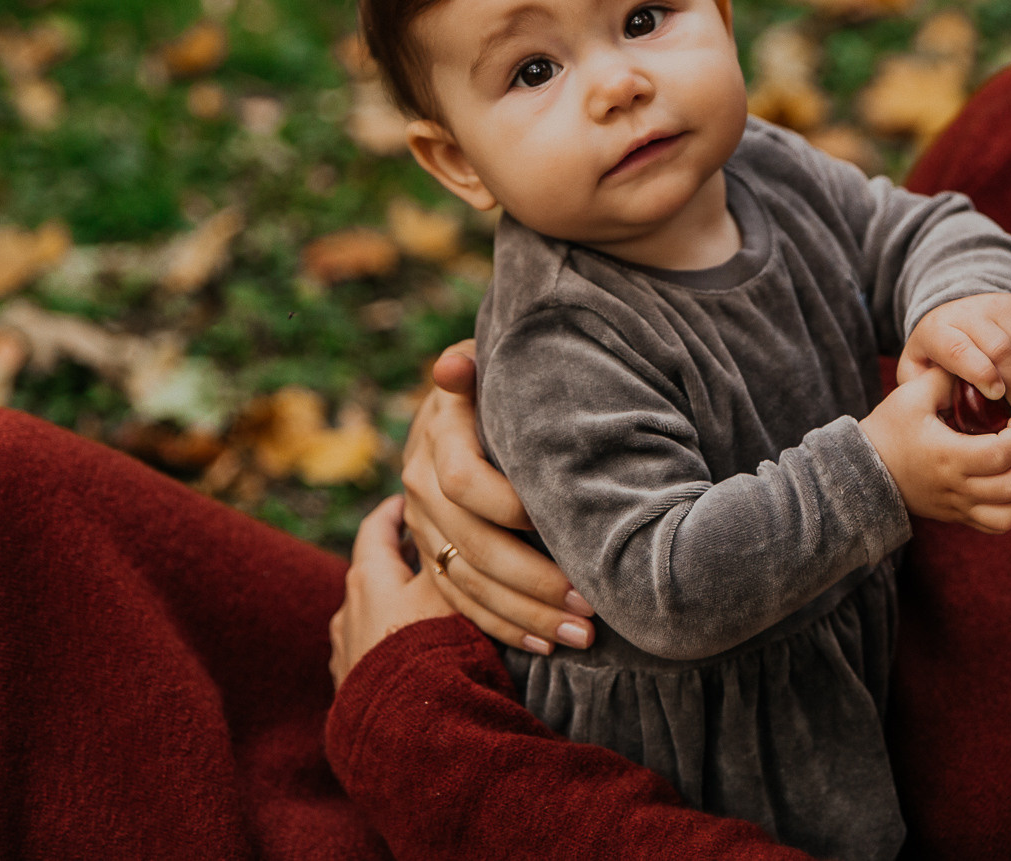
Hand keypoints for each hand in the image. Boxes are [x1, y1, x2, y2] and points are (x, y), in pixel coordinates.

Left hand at [329, 494, 456, 689]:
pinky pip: (373, 653)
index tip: (407, 500)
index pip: (375, 529)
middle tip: (428, 550)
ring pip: (371, 615)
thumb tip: (463, 529)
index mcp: (368, 578)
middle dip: (401, 560)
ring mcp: (345, 652)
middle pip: (373, 572)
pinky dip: (391, 643)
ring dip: (395, 606)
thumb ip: (452, 557)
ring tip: (427, 607)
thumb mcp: (451, 590)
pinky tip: (413, 655)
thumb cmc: (433, 649)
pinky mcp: (351, 688)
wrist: (407, 729)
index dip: (393, 511)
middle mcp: (348, 611)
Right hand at [398, 341, 596, 653]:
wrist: (465, 407)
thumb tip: (451, 367)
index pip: (463, 480)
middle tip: (590, 602)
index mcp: (437, 437)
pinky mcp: (431, 557)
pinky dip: (505, 628)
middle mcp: (420, 486)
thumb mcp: (488, 364)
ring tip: (582, 635)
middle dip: (533, 579)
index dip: (509, 505)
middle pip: (470, 545)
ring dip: (526, 615)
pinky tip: (548, 647)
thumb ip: (475, 366)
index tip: (560, 523)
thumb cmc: (499, 381)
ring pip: (468, 582)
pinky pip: (463, 603)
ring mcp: (423, 527)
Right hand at [859, 367, 1010, 532]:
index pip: (1002, 454)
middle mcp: (957, 487)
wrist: (865, 469)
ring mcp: (959, 507)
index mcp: (948, 456)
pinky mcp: (959, 517)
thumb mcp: (912, 394)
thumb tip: (976, 369)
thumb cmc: (889, 428)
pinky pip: (1000, 525)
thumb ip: (946, 377)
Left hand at [897, 293, 1010, 409]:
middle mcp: (967, 312)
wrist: (954, 317)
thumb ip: (925, 390)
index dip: (981, 374)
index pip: (958, 349)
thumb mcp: (918, 372)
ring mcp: (996, 306)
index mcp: (936, 330)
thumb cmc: (936, 357)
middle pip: (999, 348)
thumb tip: (945, 407)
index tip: (996, 395)